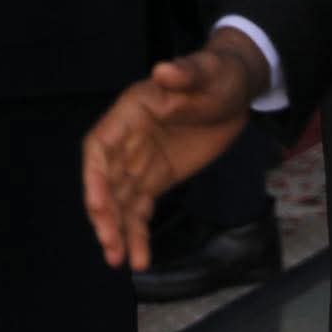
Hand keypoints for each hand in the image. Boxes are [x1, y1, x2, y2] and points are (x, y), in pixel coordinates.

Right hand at [82, 35, 258, 269]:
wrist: (237, 90)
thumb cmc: (218, 74)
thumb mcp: (207, 71)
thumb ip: (184, 73)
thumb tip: (162, 71)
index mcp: (133, 110)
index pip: (101, 145)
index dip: (95, 176)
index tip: (98, 205)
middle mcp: (130, 137)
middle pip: (106, 179)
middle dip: (104, 212)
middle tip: (110, 244)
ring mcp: (143, 160)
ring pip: (120, 199)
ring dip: (116, 228)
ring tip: (119, 260)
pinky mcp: (159, 177)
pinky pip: (141, 208)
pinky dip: (137, 232)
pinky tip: (139, 259)